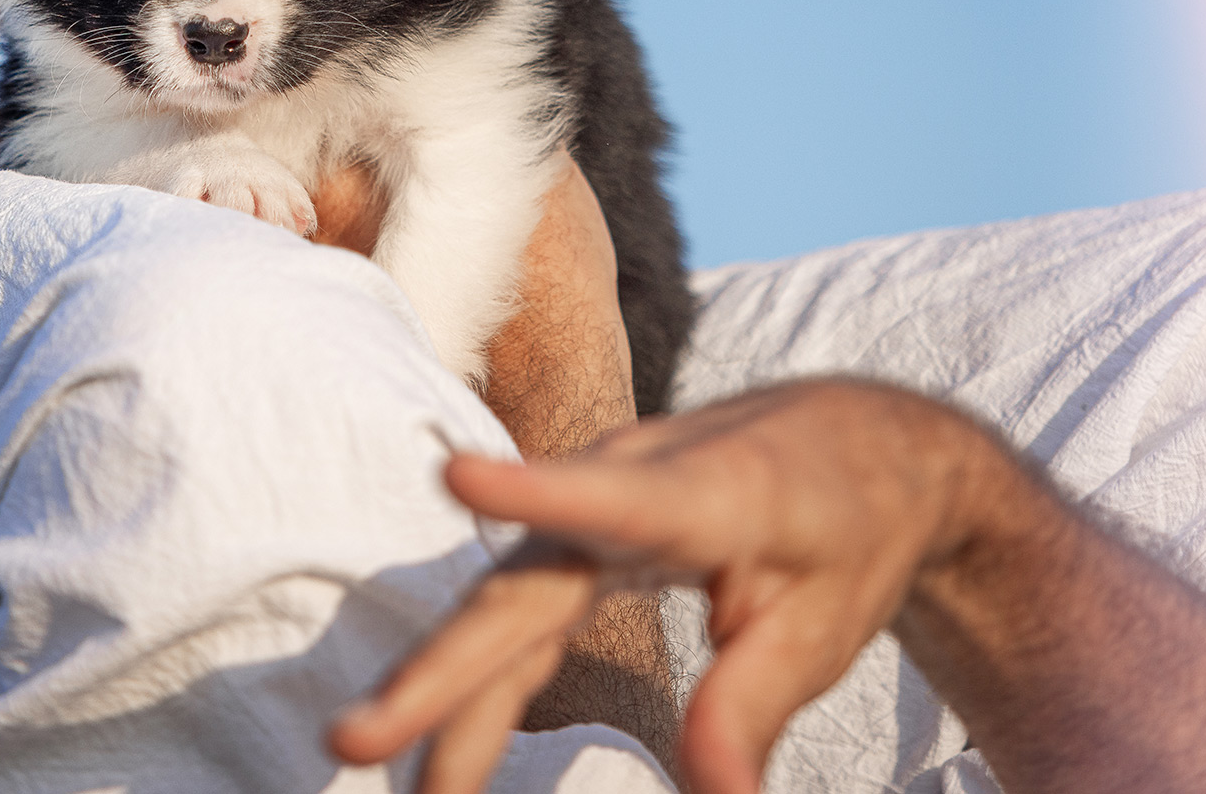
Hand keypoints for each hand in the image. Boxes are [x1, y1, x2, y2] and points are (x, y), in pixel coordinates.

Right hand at [327, 380, 985, 793]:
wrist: (853, 443)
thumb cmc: (848, 524)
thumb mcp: (827, 621)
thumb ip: (752, 704)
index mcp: (706, 493)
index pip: (613, 500)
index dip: (535, 494)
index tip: (457, 476)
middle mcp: (626, 487)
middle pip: (518, 588)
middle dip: (437, 669)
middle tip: (352, 738)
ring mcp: (592, 507)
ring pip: (503, 605)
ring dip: (441, 687)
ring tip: (377, 762)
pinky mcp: (582, 535)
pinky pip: (520, 610)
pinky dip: (483, 677)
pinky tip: (447, 750)